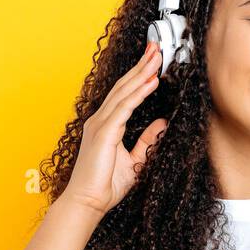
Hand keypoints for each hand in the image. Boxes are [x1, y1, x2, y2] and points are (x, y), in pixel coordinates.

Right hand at [59, 39, 168, 215]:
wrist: (88, 202)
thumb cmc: (105, 185)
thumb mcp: (135, 160)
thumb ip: (147, 140)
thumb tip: (161, 122)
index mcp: (106, 124)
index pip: (125, 93)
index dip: (139, 75)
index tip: (153, 60)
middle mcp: (101, 119)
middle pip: (124, 85)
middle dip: (141, 65)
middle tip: (156, 47)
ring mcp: (100, 124)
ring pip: (124, 91)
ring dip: (142, 72)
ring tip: (157, 56)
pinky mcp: (104, 132)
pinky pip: (124, 107)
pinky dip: (139, 92)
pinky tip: (150, 81)